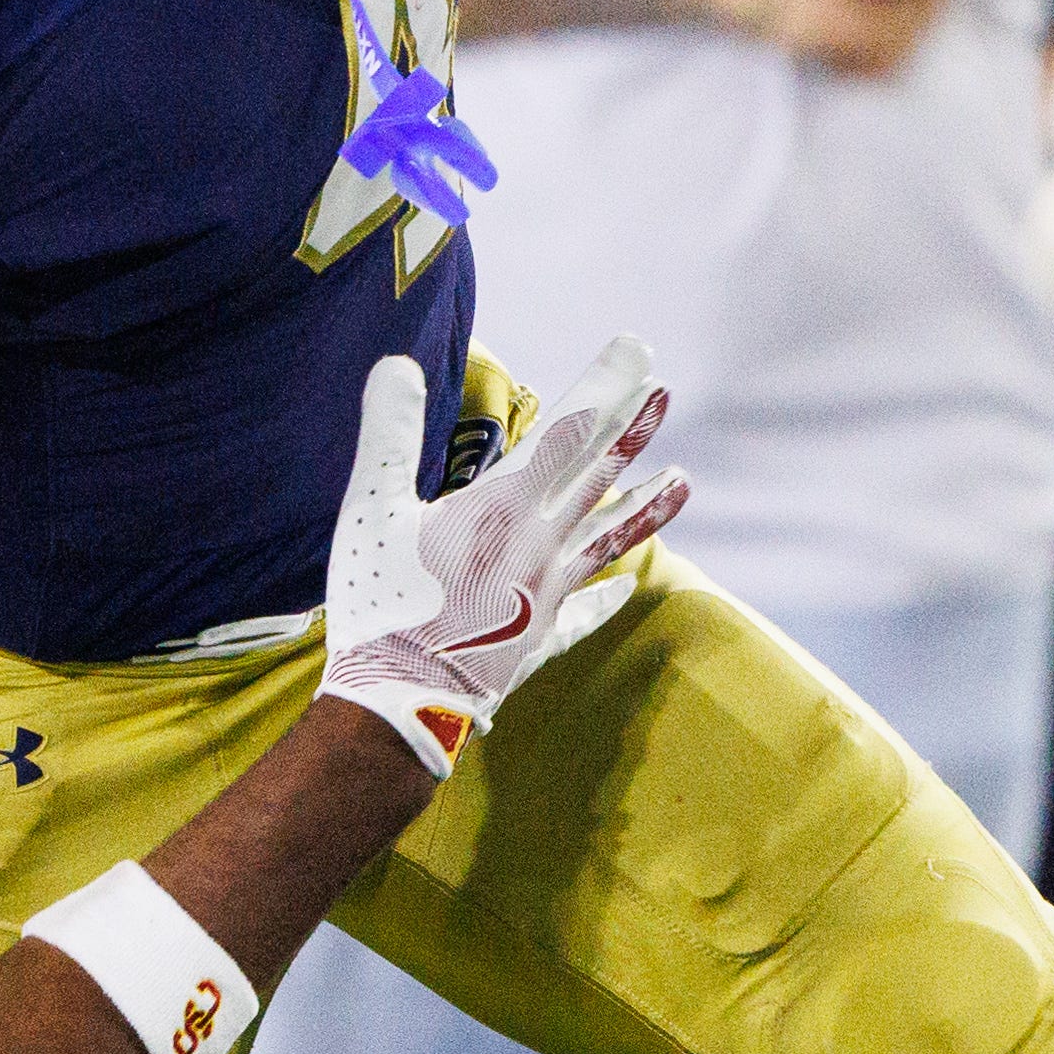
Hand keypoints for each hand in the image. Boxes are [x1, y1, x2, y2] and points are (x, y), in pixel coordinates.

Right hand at [318, 335, 693, 772]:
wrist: (400, 702)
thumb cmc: (380, 602)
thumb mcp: (370, 510)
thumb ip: (389, 435)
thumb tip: (396, 365)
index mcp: (503, 506)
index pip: (567, 430)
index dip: (604, 386)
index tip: (636, 350)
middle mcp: (539, 544)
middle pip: (597, 476)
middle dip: (630, 429)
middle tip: (663, 392)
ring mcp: (546, 594)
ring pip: (607, 540)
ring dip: (645, 507)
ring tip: (683, 482)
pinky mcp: (538, 638)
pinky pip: (582, 613)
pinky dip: (604, 601)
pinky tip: (624, 593)